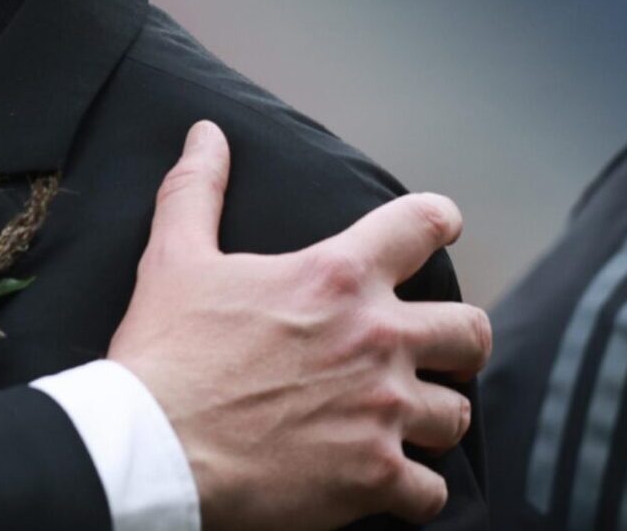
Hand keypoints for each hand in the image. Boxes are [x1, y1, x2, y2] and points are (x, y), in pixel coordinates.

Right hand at [108, 122, 489, 529]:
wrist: (155, 447)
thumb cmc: (166, 351)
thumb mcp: (173, 258)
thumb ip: (197, 190)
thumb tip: (207, 134)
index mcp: (336, 278)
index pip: (421, 225)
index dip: (437, 221)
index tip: (439, 228)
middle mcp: (377, 340)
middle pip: (471, 332)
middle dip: (458, 341)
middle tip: (431, 350)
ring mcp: (382, 412)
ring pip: (455, 415)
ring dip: (430, 417)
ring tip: (400, 421)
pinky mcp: (375, 476)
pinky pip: (432, 492)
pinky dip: (414, 489)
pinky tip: (387, 481)